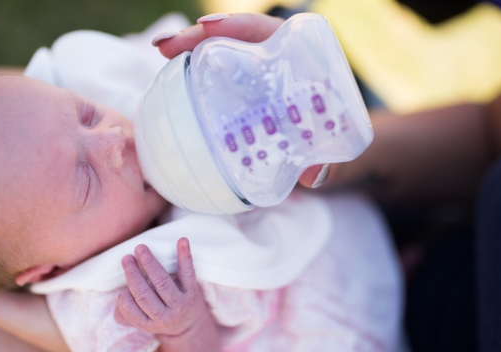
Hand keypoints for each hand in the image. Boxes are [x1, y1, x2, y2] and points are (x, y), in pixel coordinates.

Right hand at [115, 238, 208, 336]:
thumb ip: (126, 313)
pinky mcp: (193, 291)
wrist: (190, 324)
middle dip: (133, 275)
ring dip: (150, 264)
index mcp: (149, 324)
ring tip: (140, 249)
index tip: (122, 289)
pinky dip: (185, 255)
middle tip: (126, 258)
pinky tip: (182, 241)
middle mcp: (165, 316)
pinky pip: (188, 272)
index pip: (130, 310)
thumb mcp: (143, 321)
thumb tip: (120, 297)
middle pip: (144, 295)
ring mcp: (180, 303)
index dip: (124, 297)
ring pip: (162, 283)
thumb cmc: (159, 317)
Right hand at [155, 13, 329, 188]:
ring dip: (188, 51)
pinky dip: (191, 82)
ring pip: (218, 57)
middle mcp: (274, 62)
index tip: (211, 29)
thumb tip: (313, 175)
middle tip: (165, 47)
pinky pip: (213, 83)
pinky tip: (166, 87)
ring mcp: (253, 78)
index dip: (238, 26)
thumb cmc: (340, 142)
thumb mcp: (338, 150)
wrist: (336, 148)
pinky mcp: (240, 96)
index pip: (266, 31)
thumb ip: (332, 164)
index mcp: (301, 59)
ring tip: (160, 51)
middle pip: (233, 38)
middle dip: (199, 36)